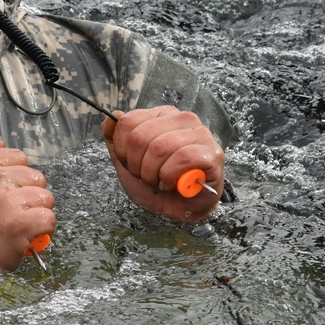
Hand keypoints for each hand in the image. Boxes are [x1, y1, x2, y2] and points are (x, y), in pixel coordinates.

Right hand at [0, 140, 55, 271]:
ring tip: (19, 222)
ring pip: (45, 198)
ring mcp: (8, 200)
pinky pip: (49, 219)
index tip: (8, 190)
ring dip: (36, 212)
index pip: (20, 158)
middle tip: (12, 210)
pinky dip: (43, 229)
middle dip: (29, 194)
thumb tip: (1, 143)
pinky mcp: (21, 223)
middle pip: (36, 177)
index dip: (17, 176)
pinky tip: (28, 233)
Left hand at [102, 106, 223, 222]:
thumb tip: (112, 116)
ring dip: (153, 174)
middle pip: (140, 137)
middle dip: (137, 166)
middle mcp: (182, 119)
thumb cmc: (156, 181)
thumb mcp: (126, 159)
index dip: (122, 150)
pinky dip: (170, 177)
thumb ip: (115, 137)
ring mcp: (200, 134)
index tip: (131, 164)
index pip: (128, 122)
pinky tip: (174, 184)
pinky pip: (182, 158)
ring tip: (160, 181)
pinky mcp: (212, 153)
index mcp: (161, 115)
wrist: (179, 209)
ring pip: (160, 148)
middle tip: (147, 177)